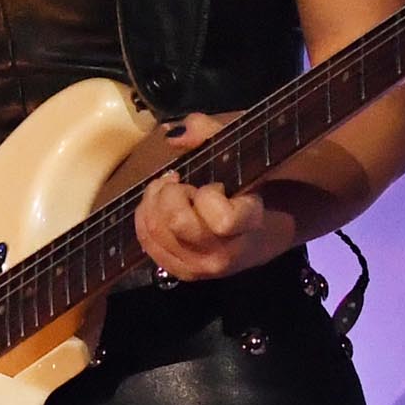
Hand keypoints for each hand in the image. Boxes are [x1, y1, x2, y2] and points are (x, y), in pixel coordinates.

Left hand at [134, 119, 299, 282]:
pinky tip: (159, 205)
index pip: (223, 220)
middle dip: (172, 194)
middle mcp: (223, 256)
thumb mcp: (239, 152)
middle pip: (177, 223)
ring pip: (155, 231)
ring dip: (155, 202)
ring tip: (171, 192)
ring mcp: (198, 269)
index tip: (218, 186)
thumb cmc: (250, 187)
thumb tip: (173, 136)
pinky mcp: (177, 272)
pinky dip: (145, 216)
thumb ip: (210, 133)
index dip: (209, 195)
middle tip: (184, 184)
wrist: (259, 234)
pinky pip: (145, 242)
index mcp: (249, 228)